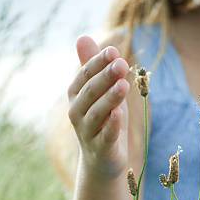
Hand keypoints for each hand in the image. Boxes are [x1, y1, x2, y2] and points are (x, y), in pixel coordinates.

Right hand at [67, 36, 129, 179]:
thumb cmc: (104, 122)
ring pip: (98, 112)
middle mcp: (77, 113)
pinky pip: (106, 135)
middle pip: (91, 91)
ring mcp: (87, 132)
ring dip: (110, 98)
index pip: (85, 75)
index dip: (99, 63)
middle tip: (121, 63)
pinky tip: (119, 113)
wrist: (102, 162)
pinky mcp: (101, 149)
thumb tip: (82, 37)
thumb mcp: (101, 94)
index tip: (114, 51)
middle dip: (106, 76)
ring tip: (123, 84)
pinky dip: (112, 125)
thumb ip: (93, 68)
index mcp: (76, 96)